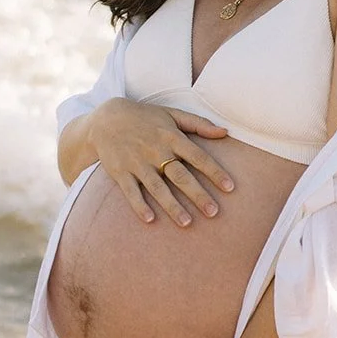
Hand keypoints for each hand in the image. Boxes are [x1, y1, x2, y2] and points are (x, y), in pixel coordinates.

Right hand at [89, 100, 234, 226]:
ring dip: (172, 206)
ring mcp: (137, 163)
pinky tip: (150, 219)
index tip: (230, 187)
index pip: (198, 156)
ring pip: (157, 187)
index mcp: (171, 137)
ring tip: (187, 223)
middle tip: (214, 212)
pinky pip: (131, 191)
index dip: (214, 171)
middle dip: (197, 195)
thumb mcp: (172, 114)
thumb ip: (199, 124)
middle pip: (180, 175)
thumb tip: (225, 132)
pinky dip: (139, 205)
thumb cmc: (145, 118)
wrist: (106, 119)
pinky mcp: (120, 172)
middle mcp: (156, 151)